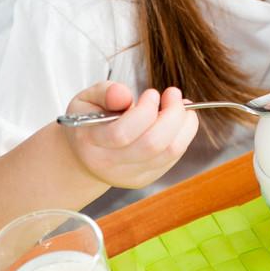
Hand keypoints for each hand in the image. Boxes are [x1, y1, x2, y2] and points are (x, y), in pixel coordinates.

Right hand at [62, 82, 197, 189]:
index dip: (145, 110)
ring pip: (169, 152)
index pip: (122, 133)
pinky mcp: (146, 178)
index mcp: (90, 142)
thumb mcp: (87, 99)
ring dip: (184, 125)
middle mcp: (109, 164)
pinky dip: (184, 135)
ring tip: (181, 105)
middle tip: (173, 94)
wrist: (85, 155)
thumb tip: (123, 94)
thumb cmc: (89, 121)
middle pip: (152, 144)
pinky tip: (180, 119)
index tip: (152, 93)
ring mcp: (130, 175)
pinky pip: (173, 157)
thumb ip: (105, 92)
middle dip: (172, 115)